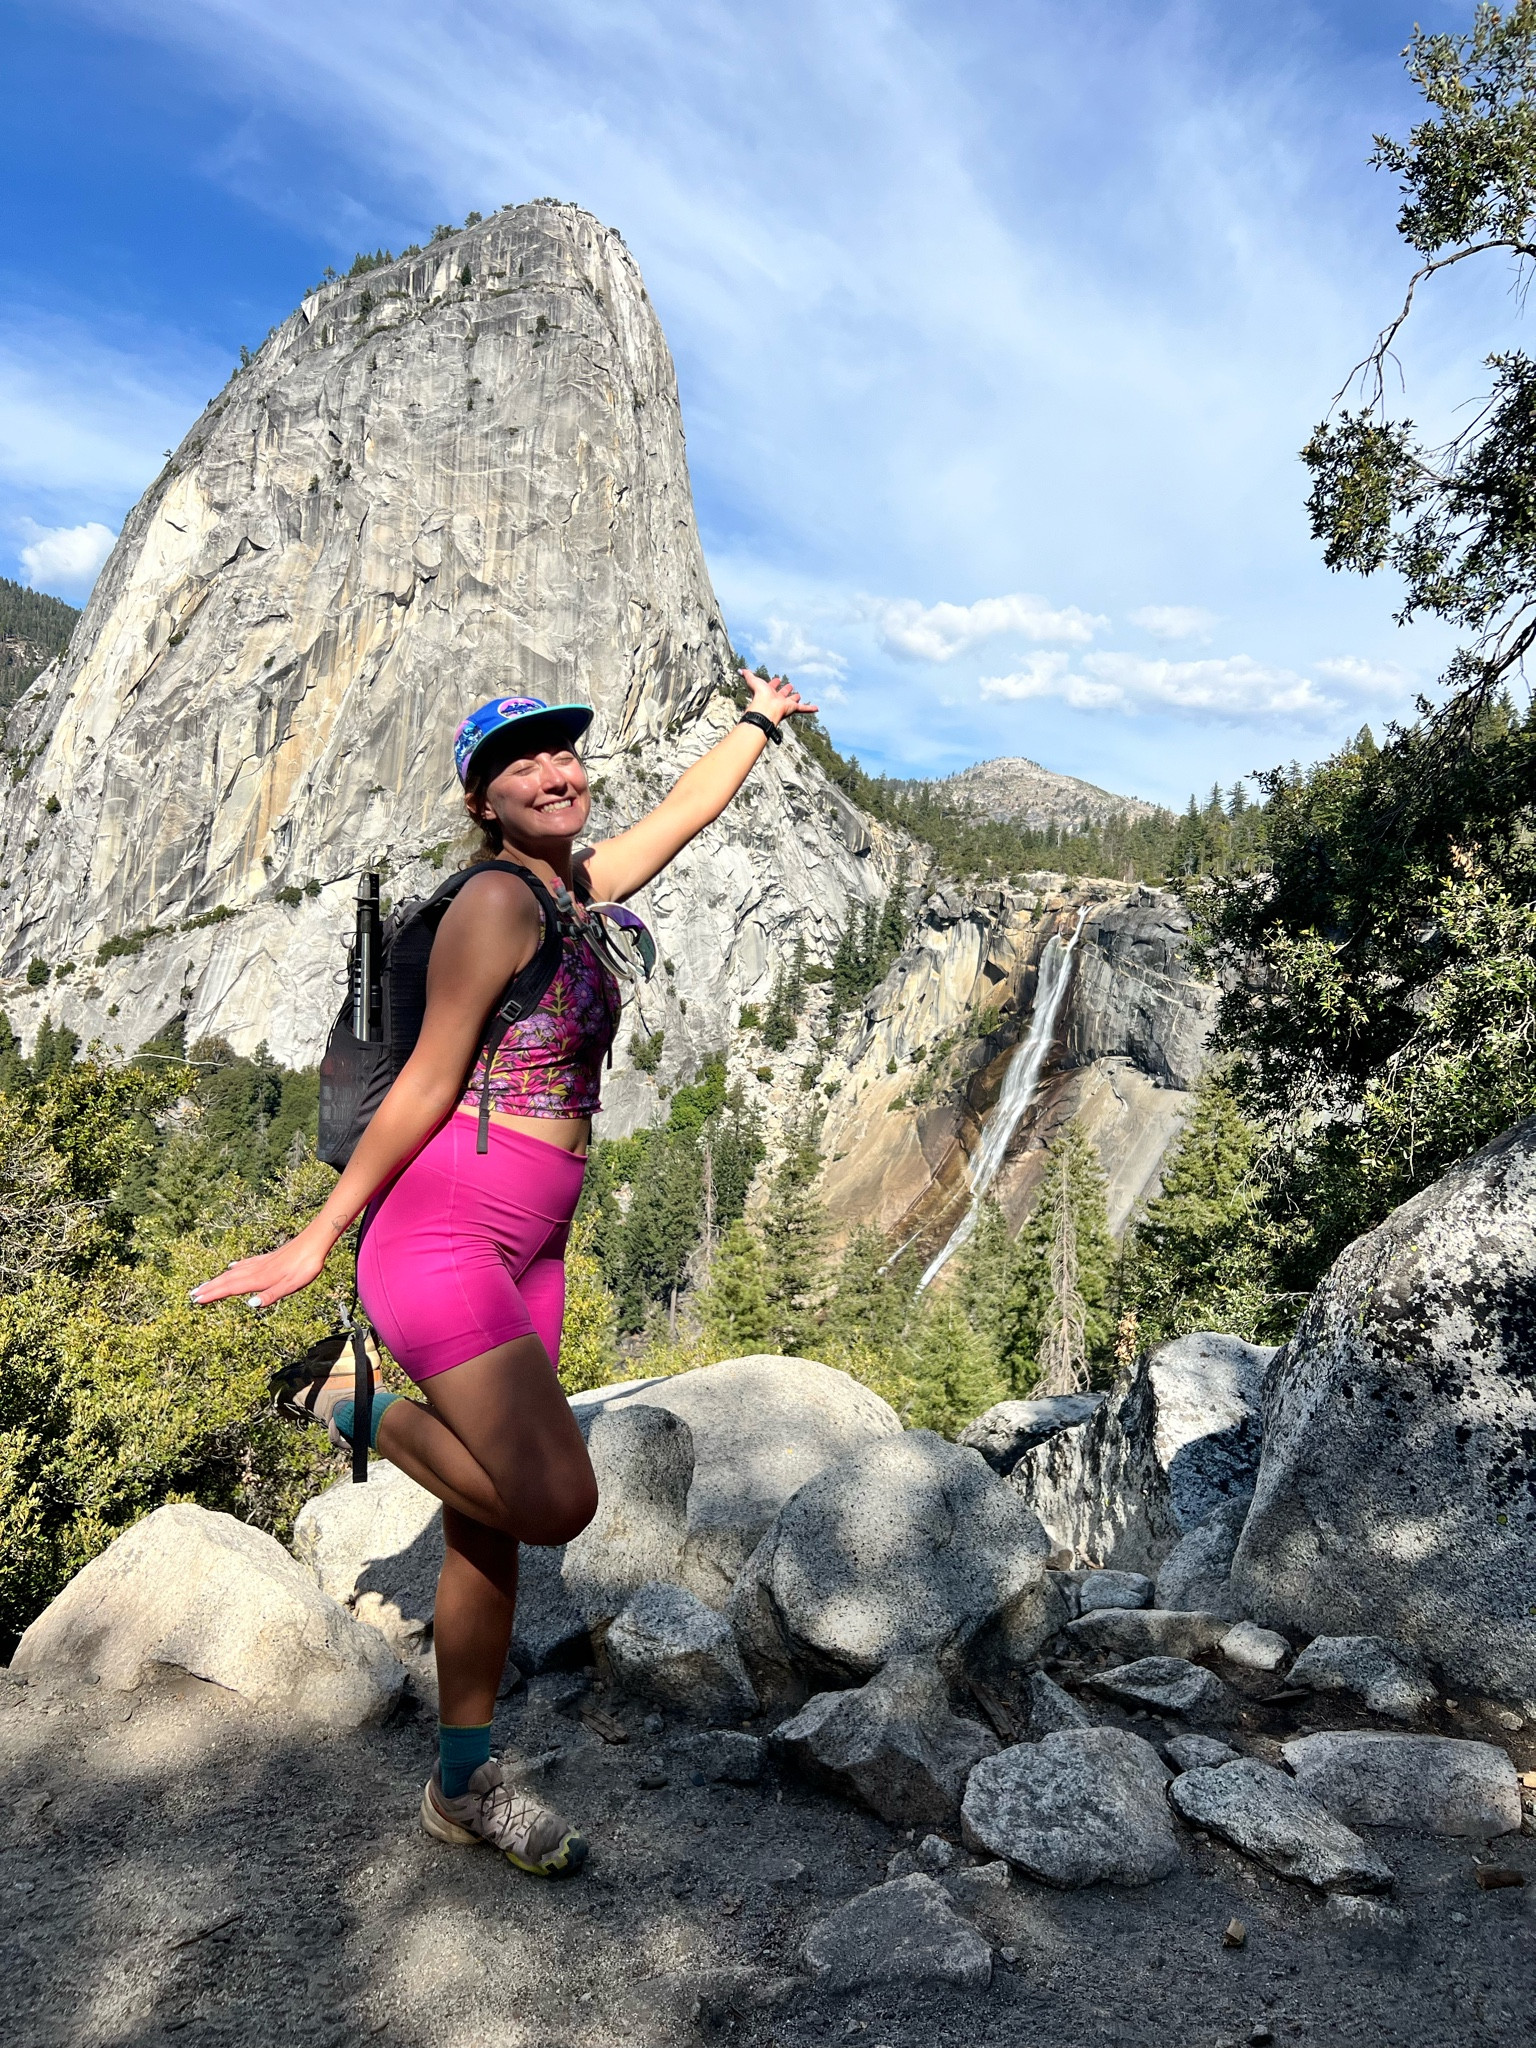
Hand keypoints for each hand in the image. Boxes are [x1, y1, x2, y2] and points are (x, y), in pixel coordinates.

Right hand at [190, 1220, 330, 1310]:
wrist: (315, 1242)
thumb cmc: (306, 1266)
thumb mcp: (291, 1285)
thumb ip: (271, 1295)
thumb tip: (250, 1304)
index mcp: (259, 1279)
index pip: (231, 1288)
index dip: (213, 1294)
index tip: (196, 1300)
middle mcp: (256, 1270)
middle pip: (228, 1280)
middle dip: (209, 1288)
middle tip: (192, 1294)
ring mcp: (261, 1263)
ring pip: (234, 1272)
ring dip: (218, 1279)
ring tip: (206, 1284)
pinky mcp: (268, 1258)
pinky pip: (246, 1264)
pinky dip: (235, 1268)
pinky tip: (232, 1267)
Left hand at [742, 669, 818, 725]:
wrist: (766, 708)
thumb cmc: (759, 696)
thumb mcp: (753, 681)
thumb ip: (747, 675)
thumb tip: (740, 670)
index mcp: (768, 692)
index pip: (771, 686)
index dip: (773, 683)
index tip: (777, 679)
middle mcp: (777, 698)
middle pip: (782, 694)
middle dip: (786, 690)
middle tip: (790, 686)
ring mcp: (785, 704)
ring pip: (792, 701)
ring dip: (795, 698)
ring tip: (799, 695)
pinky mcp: (792, 708)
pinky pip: (803, 709)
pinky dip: (810, 709)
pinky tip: (817, 708)